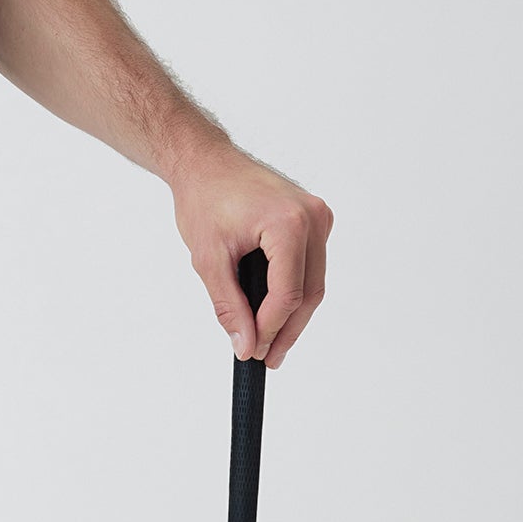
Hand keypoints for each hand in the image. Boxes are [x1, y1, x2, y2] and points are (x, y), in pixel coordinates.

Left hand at [170, 141, 332, 365]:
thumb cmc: (204, 200)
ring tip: (270, 344)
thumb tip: (245, 346)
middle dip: (287, 330)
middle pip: (309, 292)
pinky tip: (275, 313)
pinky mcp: (314, 220)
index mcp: (289, 223)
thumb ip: (228, 306)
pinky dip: (294, 291)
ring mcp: (318, 217)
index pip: (288, 293)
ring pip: (314, 283)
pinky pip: (310, 266)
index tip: (254, 353)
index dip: (271, 329)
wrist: (205, 163)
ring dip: (292, 315)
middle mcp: (313, 218)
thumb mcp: (209, 260)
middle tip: (267, 358)